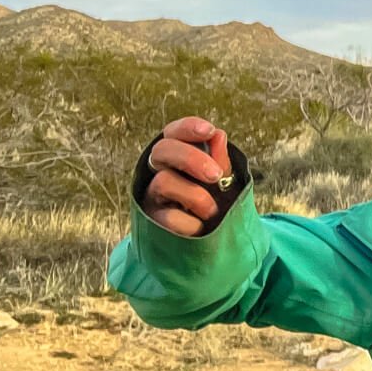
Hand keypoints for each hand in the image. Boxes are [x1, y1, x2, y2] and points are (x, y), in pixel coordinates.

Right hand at [142, 117, 233, 237]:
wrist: (210, 242)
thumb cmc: (215, 202)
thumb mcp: (222, 181)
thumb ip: (219, 161)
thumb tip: (218, 135)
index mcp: (177, 157)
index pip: (173, 133)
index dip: (188, 128)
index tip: (209, 131)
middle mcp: (159, 171)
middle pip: (162, 149)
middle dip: (191, 158)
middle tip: (215, 176)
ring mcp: (151, 195)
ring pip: (164, 182)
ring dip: (197, 197)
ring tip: (211, 211)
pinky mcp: (150, 221)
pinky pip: (169, 217)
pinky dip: (192, 224)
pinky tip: (199, 228)